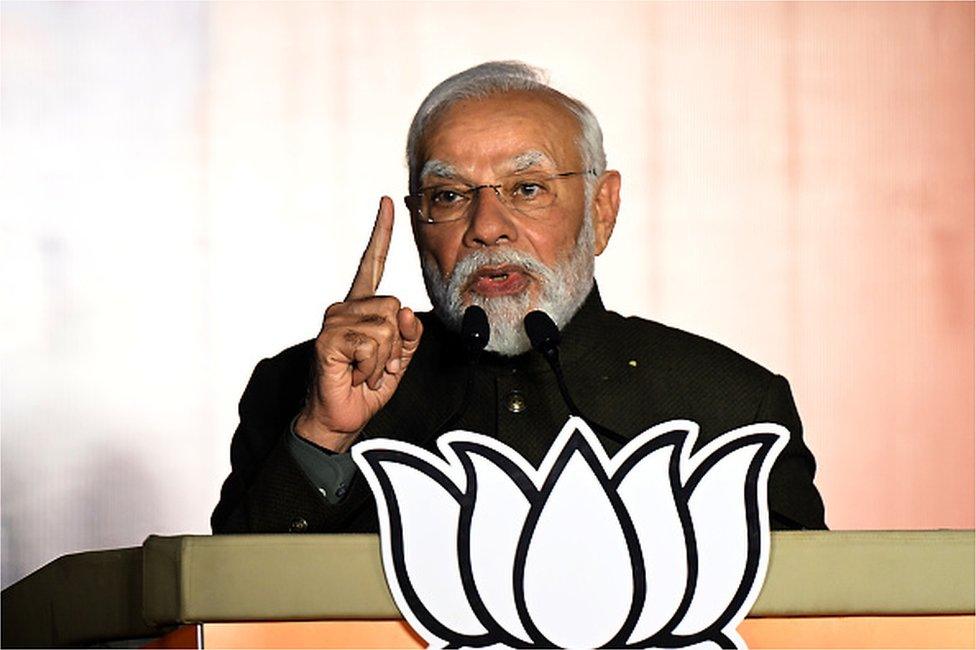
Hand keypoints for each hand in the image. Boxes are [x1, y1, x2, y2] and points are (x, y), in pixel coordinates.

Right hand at [295, 197, 422, 451]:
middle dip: (397, 345)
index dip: (381, 233)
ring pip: (387, 327)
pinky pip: (372, 344)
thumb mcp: (400, 359)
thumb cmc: (365, 387)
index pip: (372, 263)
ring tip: (363, 370)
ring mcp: (334, 321)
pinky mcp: (328, 339)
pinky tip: (353, 373)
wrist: (340, 417)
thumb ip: (410, 335)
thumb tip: (406, 312)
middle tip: (374, 365)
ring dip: (384, 359)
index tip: (387, 203)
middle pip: (395, 307)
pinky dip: (371, 366)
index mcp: (362, 307)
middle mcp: (345, 308)